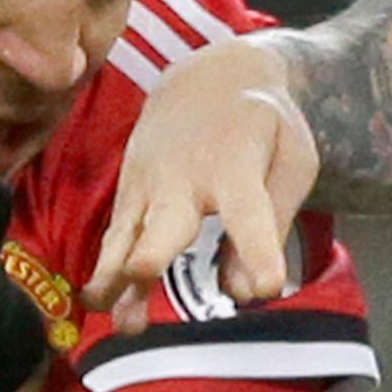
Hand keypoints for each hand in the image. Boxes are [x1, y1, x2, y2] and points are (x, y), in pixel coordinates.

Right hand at [82, 36, 314, 334]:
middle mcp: (184, 178)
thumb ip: (274, 226)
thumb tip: (244, 293)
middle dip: (152, 249)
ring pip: (127, 236)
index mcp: (237, 168)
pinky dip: (106, 270)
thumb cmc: (261, 125)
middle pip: (165, 220)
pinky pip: (115, 238)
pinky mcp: (129, 194)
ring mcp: (148, 185)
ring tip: (112, 315)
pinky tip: (100, 303)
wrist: (206, 76)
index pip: (249, 214)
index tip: (265, 287)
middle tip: (142, 273)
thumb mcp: (291, 160)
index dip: (257, 252)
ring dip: (116, 276)